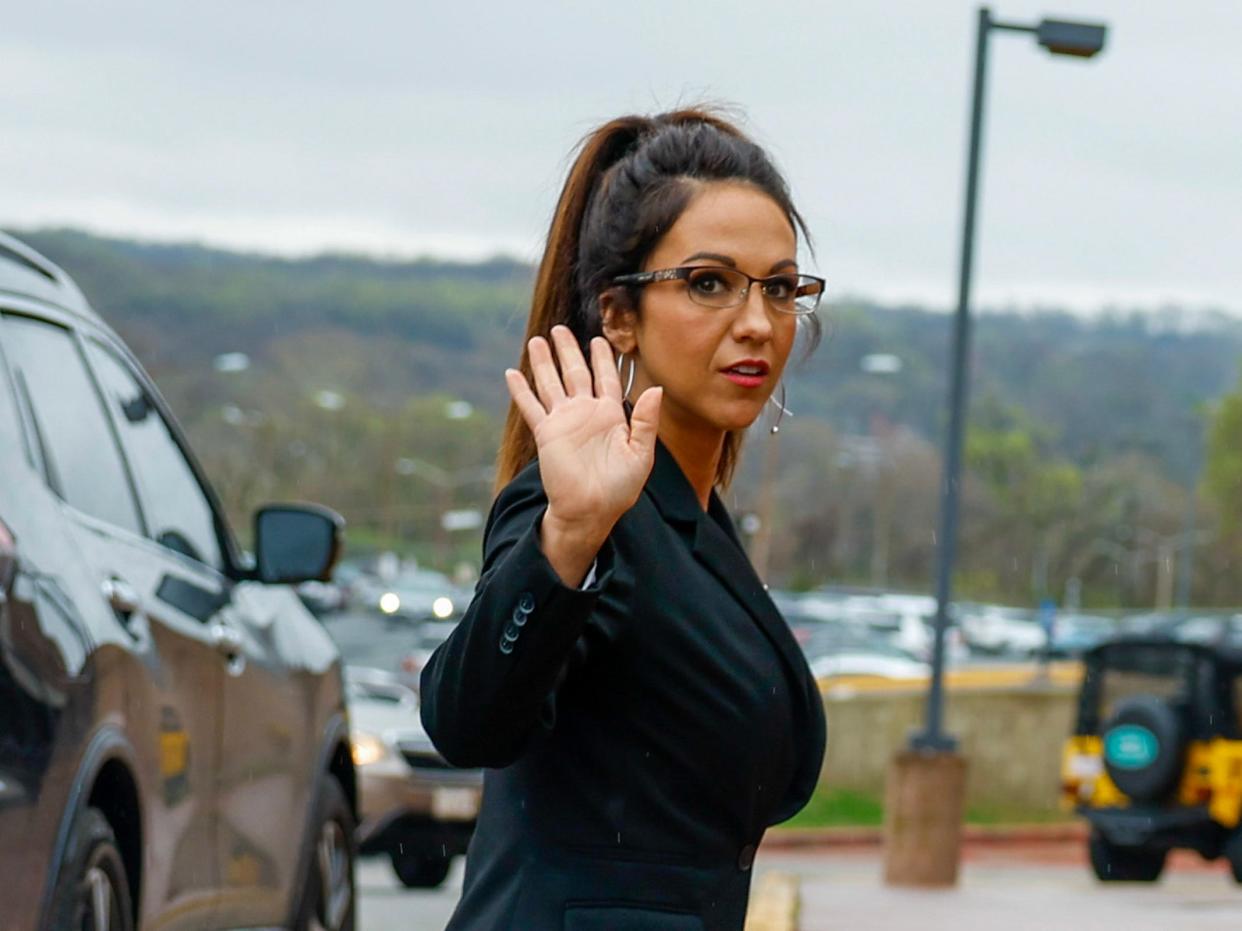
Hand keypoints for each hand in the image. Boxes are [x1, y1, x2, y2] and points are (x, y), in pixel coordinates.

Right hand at [505, 326, 661, 580]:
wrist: (591, 511)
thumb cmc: (620, 488)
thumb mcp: (641, 454)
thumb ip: (647, 421)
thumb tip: (656, 389)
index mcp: (611, 416)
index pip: (606, 379)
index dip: (603, 359)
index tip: (599, 340)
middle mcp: (586, 414)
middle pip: (576, 373)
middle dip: (569, 351)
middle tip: (560, 330)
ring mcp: (564, 422)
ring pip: (552, 384)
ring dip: (544, 363)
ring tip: (537, 341)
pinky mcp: (547, 433)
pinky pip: (531, 407)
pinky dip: (521, 391)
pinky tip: (512, 373)